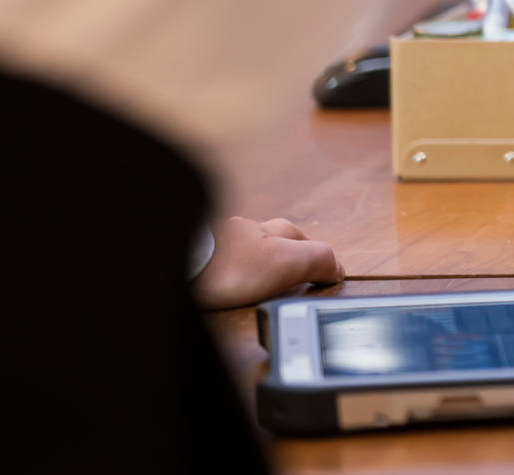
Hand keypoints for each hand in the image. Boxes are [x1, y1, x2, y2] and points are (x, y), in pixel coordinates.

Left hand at [193, 216, 340, 309]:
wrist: (175, 267)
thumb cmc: (230, 266)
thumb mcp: (287, 262)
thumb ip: (318, 260)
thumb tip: (338, 268)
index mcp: (268, 231)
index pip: (302, 239)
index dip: (316, 256)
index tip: (326, 274)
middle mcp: (241, 232)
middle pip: (270, 239)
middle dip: (282, 253)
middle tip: (291, 272)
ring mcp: (214, 245)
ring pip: (239, 249)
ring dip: (248, 262)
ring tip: (253, 278)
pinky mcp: (191, 261)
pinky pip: (212, 265)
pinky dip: (221, 272)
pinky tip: (218, 281)